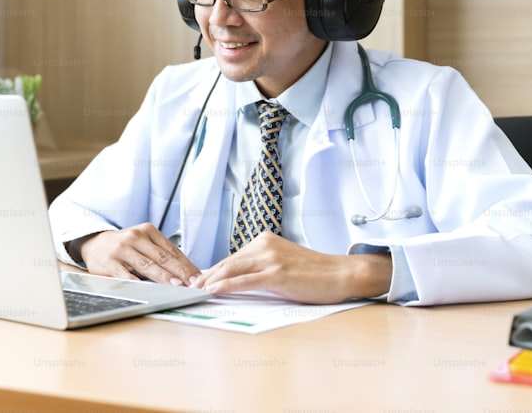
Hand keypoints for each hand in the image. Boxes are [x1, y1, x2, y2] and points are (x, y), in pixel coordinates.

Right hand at [78, 223, 201, 285]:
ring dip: (164, 276)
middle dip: (180, 271)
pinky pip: (127, 275)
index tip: (198, 276)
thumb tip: (186, 271)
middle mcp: (135, 237)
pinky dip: (139, 283)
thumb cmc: (124, 246)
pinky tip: (149, 289)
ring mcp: (122, 250)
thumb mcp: (143, 242)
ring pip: (147, 265)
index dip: (186, 264)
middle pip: (162, 257)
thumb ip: (161, 253)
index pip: (171, 250)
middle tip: (193, 282)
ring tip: (177, 285)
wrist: (94, 243)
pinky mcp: (110, 263)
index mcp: (147, 231)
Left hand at [192, 232, 391, 303]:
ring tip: (195, 290)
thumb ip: (261, 267)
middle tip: (189, 286)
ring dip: (210, 281)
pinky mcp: (277, 274)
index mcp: (264, 241)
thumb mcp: (283, 264)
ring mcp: (271, 259)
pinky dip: (226, 285)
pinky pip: (245, 280)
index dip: (213, 270)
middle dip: (206, 275)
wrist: (342, 274)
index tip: (198, 280)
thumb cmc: (314, 273)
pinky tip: (213, 290)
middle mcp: (265, 245)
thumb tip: (237, 280)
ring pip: (232, 269)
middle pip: (228, 262)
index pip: (232, 258)